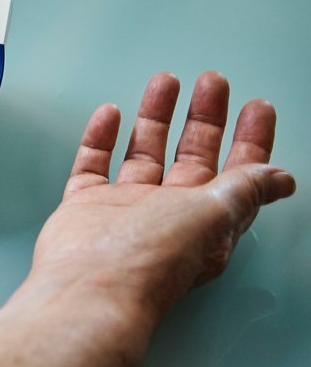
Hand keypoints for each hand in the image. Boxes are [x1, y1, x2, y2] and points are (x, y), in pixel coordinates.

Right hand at [30, 71, 295, 324]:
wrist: (89, 285)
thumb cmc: (152, 259)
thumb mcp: (214, 214)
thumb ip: (245, 188)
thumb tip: (281, 179)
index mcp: (207, 222)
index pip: (239, 174)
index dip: (251, 140)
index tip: (257, 108)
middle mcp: (168, 216)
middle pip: (193, 157)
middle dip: (206, 118)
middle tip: (213, 83)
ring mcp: (124, 210)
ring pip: (144, 154)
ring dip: (157, 117)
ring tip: (165, 82)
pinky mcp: (85, 207)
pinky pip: (94, 164)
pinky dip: (101, 138)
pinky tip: (111, 114)